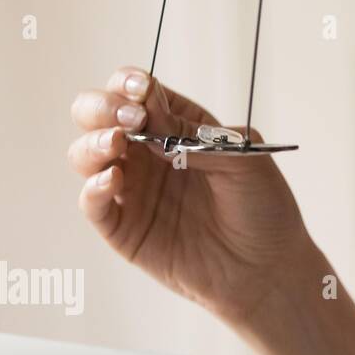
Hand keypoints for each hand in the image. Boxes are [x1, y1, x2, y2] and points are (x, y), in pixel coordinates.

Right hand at [67, 66, 317, 325]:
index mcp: (180, 127)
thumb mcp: (246, 162)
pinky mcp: (123, 227)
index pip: (141, 93)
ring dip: (93, 143)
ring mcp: (133, 188)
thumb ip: (199, 137)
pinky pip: (92, 203)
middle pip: (100, 115)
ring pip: (87, 154)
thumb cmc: (264, 209)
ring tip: (117, 145)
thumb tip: (154, 117)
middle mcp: (149, 152)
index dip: (133, 85)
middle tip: (127, 118)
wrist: (267, 269)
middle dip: (102, 107)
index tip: (142, 91)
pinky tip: (111, 180)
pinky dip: (92, 188)